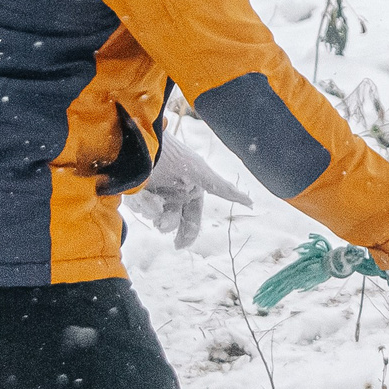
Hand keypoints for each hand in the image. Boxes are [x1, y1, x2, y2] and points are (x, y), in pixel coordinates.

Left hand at [134, 138, 250, 248]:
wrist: (142, 141)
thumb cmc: (174, 155)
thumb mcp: (200, 173)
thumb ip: (224, 189)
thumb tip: (251, 203)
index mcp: (192, 186)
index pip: (193, 215)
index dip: (189, 231)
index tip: (180, 247)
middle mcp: (174, 190)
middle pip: (174, 219)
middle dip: (171, 226)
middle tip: (170, 240)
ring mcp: (155, 190)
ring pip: (156, 215)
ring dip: (156, 214)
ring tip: (153, 206)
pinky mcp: (138, 188)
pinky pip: (141, 206)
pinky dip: (143, 204)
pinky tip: (142, 197)